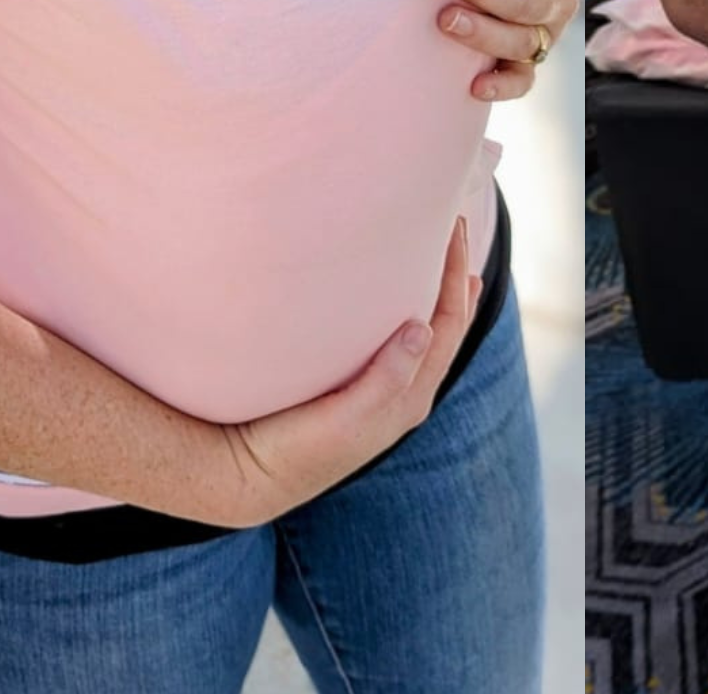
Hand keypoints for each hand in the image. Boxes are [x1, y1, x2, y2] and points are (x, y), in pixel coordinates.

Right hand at [204, 216, 478, 527]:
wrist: (252, 479)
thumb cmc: (296, 448)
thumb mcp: (342, 419)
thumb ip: (385, 379)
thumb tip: (424, 328)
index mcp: (409, 399)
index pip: (448, 326)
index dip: (456, 278)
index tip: (453, 229)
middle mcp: (405, 398)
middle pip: (446, 328)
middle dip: (456, 280)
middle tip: (456, 229)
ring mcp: (384, 398)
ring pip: (429, 338)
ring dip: (440, 299)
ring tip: (451, 268)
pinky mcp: (360, 395)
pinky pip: (403, 347)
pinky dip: (414, 317)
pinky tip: (404, 306)